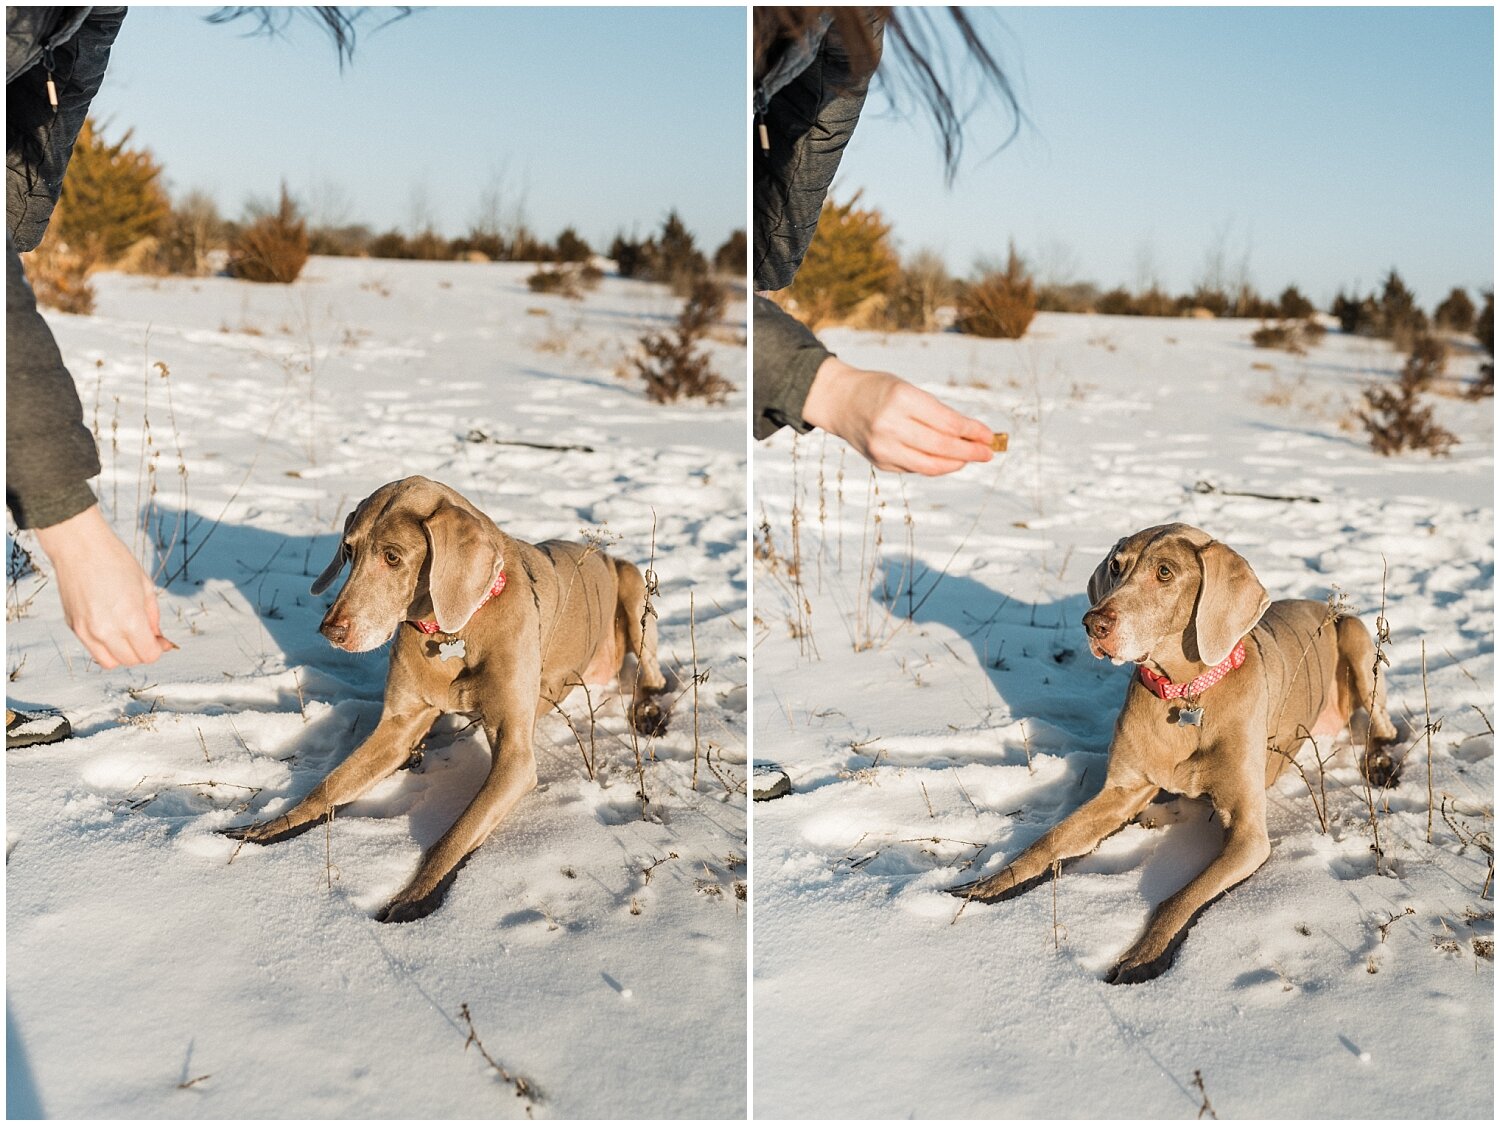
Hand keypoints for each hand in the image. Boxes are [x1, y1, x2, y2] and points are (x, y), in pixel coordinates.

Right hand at [33, 505, 175, 668]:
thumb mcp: (146, 588)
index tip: (160, 640)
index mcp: (129, 620)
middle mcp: (106, 630)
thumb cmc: (115, 561)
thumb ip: (153, 618)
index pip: (148, 655)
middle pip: (130, 661)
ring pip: (109, 661)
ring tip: (128, 634)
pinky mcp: (73, 627)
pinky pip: (93, 649)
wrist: (80, 547)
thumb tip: (159, 640)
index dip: (158, 649)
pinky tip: (112, 627)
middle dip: (142, 652)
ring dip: (123, 654)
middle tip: (146, 635)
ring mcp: (86, 631)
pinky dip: (105, 646)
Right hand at [801, 357, 995, 474]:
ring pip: (930, 464)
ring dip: (956, 463)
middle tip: (988, 453)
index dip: (972, 431)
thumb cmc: (880, 391)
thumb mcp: (908, 390)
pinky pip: (916, 468)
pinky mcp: (880, 461)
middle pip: (941, 446)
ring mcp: (882, 446)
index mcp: (901, 398)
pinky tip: (948, 461)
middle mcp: (890, 424)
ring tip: (970, 458)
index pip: (947, 422)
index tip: (989, 436)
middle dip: (969, 451)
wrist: (840, 401)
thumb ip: (936, 413)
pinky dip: (936, 466)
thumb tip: (971, 436)